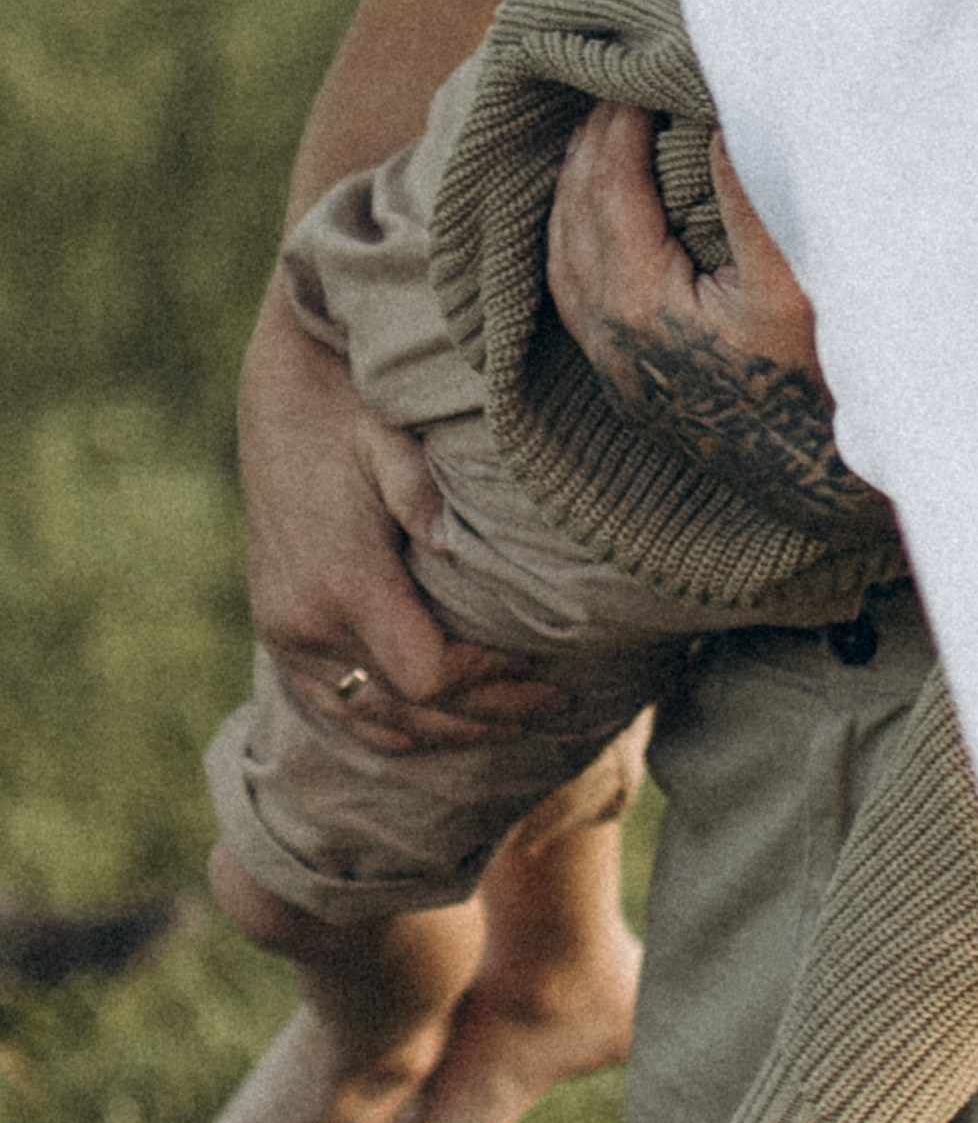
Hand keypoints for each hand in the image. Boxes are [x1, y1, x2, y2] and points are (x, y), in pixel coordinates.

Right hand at [240, 280, 564, 749]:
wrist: (282, 391)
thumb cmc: (353, 407)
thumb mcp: (390, 436)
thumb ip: (421, 492)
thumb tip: (456, 544)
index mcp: (340, 581)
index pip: (430, 673)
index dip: (490, 681)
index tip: (541, 666)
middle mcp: (304, 622)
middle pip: (409, 708)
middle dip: (486, 713)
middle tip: (553, 707)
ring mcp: (285, 634)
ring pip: (372, 720)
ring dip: (447, 732)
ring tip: (513, 723)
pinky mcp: (279, 631)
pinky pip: (335, 707)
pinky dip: (392, 727)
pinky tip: (442, 727)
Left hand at [547, 107, 893, 539]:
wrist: (831, 482)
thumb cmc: (826, 379)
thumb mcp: (797, 277)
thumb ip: (750, 193)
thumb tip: (719, 113)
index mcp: (640, 305)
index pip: (608, 189)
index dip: (619, 125)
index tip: (636, 76)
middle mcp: (610, 340)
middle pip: (573, 219)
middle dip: (588, 148)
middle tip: (611, 89)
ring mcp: (616, 370)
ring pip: (563, 261)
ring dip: (573, 194)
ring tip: (597, 140)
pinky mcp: (633, 389)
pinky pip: (577, 299)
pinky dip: (577, 243)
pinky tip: (597, 220)